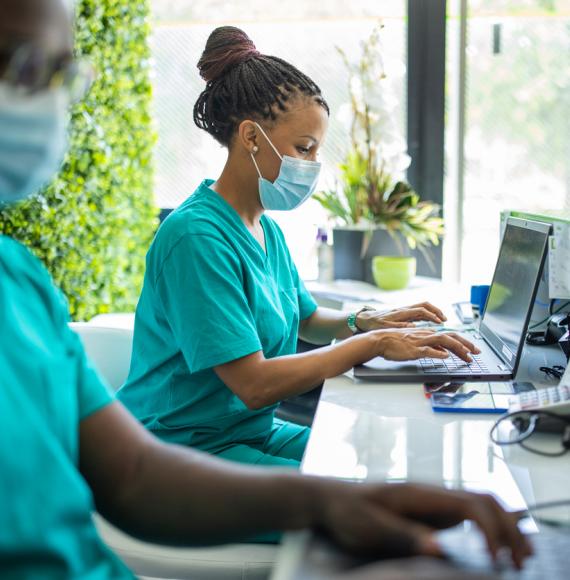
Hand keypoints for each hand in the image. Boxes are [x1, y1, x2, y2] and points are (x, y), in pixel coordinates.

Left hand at [316, 481, 532, 568]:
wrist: (331, 499)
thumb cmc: (348, 513)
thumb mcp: (371, 528)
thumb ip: (404, 536)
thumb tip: (440, 549)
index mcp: (420, 494)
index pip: (470, 504)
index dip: (491, 530)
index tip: (496, 560)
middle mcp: (432, 493)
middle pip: (484, 500)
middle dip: (508, 527)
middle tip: (522, 561)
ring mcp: (432, 501)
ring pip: (480, 504)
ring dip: (503, 526)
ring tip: (518, 556)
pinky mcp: (429, 511)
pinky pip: (468, 515)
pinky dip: (489, 529)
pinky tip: (494, 549)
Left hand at [356, 302, 446, 331]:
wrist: (365, 319)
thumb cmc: (374, 324)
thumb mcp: (386, 327)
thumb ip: (400, 327)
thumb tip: (414, 326)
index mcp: (401, 312)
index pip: (421, 311)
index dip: (432, 316)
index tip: (440, 322)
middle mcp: (404, 309)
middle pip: (424, 305)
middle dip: (436, 311)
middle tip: (444, 319)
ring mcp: (404, 311)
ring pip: (422, 307)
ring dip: (432, 312)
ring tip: (441, 320)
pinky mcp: (402, 314)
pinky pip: (418, 312)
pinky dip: (426, 315)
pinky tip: (430, 322)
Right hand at [373, 329, 479, 362]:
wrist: (380, 340)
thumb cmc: (396, 342)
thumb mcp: (417, 343)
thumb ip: (431, 347)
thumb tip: (445, 353)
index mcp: (428, 334)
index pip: (450, 336)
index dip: (463, 342)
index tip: (473, 350)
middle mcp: (427, 335)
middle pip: (451, 337)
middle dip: (466, 344)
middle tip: (477, 353)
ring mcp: (420, 342)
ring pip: (443, 341)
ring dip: (457, 348)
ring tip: (467, 357)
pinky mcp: (413, 349)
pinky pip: (427, 350)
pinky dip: (438, 353)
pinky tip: (445, 357)